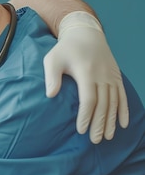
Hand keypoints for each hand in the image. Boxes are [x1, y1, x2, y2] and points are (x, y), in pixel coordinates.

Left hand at [43, 11, 128, 143]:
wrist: (86, 34)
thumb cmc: (65, 49)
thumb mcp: (52, 59)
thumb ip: (51, 77)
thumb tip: (50, 95)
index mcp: (87, 72)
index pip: (88, 99)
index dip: (86, 116)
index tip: (81, 130)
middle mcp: (102, 75)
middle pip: (103, 104)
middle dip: (100, 123)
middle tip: (96, 140)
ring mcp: (111, 76)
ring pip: (114, 102)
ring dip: (112, 121)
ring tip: (108, 137)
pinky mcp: (116, 77)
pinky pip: (122, 95)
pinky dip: (123, 110)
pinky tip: (123, 124)